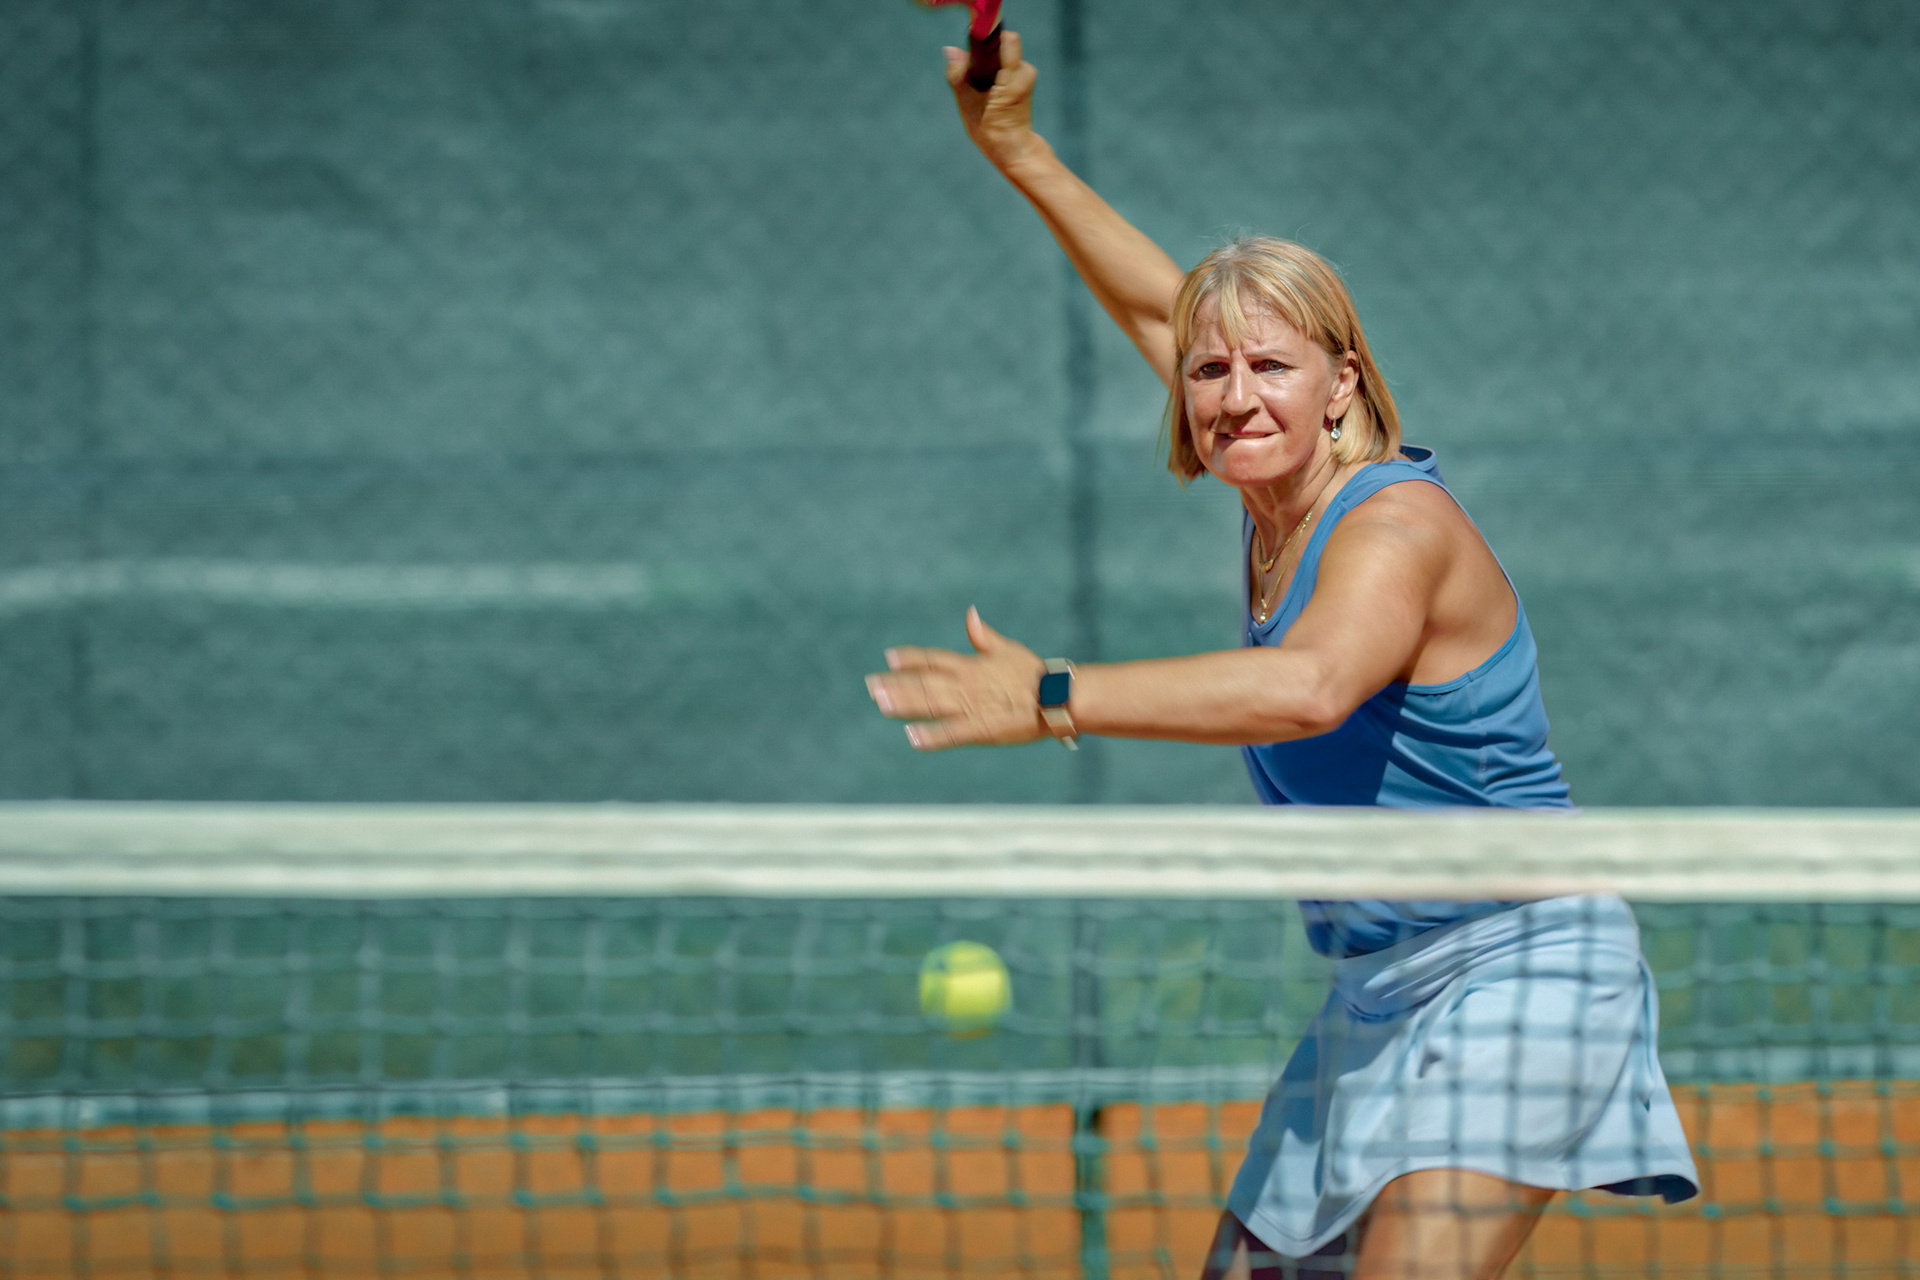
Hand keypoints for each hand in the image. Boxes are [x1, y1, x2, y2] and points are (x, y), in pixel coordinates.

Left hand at [866, 607, 1048, 750]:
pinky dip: (932, 735)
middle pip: (924, 682)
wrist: (1058, 697)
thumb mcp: (1008, 649)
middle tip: (870, 685)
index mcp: (971, 665)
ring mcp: (972, 706)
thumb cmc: (1036, 674)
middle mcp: (966, 684)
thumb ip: (983, 636)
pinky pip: (952, 732)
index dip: (911, 659)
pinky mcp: (982, 728)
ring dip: (905, 704)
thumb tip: (970, 613)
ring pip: (932, 703)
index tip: (889, 657)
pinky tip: (912, 737)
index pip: (934, 660)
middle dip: (896, 684)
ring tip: (881, 704)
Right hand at [944, 30, 1043, 171]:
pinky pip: (1006, 63)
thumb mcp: (967, 104)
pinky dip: (994, 71)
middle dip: (984, 54)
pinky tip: (988, 91)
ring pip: (1002, 54)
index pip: (1008, 40)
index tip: (975, 38)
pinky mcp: (1025, 78)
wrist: (1014, 148)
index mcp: (1012, 79)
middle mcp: (1024, 72)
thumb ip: (958, 74)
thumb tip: (950, 49)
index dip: (990, 33)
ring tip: (981, 89)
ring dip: (988, 65)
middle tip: (973, 76)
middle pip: (1001, 45)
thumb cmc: (991, 131)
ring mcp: (1027, 75)